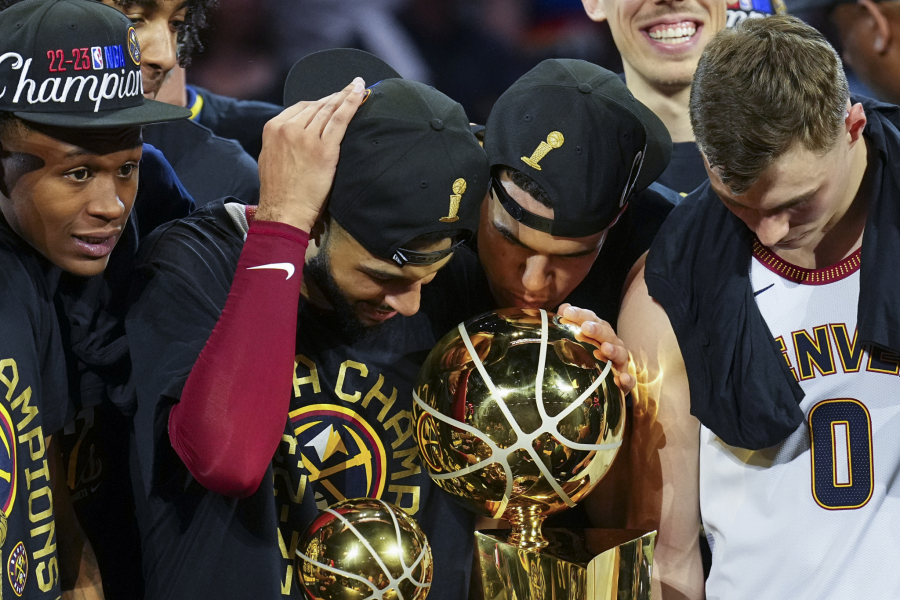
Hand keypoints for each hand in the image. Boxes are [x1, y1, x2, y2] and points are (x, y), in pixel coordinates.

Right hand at [256, 77, 366, 230]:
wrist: (284, 211)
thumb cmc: (279, 192)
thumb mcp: (270, 158)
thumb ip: (281, 141)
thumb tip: (294, 134)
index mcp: (273, 128)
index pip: (301, 108)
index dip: (320, 102)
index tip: (332, 99)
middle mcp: (288, 128)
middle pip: (317, 106)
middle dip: (335, 97)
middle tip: (351, 88)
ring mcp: (306, 137)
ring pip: (329, 110)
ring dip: (345, 96)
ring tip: (358, 87)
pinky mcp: (324, 149)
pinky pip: (340, 120)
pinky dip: (351, 103)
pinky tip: (360, 93)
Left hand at [557, 304, 634, 394]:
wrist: (605, 380)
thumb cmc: (590, 354)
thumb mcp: (579, 338)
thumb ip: (571, 323)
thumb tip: (563, 308)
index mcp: (599, 331)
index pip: (590, 319)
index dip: (580, 314)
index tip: (567, 312)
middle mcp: (612, 343)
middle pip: (606, 333)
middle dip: (596, 329)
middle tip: (585, 327)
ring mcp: (620, 361)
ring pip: (620, 353)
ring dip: (614, 350)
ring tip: (605, 348)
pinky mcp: (624, 380)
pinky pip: (629, 380)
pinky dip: (627, 379)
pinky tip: (622, 378)